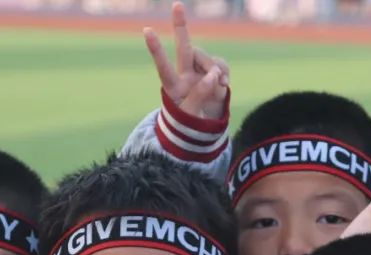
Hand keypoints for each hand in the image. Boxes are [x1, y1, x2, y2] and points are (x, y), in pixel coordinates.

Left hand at [144, 1, 228, 119]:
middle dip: (181, 26)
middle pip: (184, 47)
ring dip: (214, 70)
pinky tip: (222, 85)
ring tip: (217, 88)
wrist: (205, 126)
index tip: (147, 30)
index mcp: (173, 86)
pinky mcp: (214, 72)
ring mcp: (200, 71)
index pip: (163, 66)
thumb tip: (213, 75)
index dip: (156, 49)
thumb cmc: (190, 122)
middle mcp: (185, 74)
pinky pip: (221, 65)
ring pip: (207, 58)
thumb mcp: (191, 115)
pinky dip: (224, 74)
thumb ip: (200, 95)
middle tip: (177, 5)